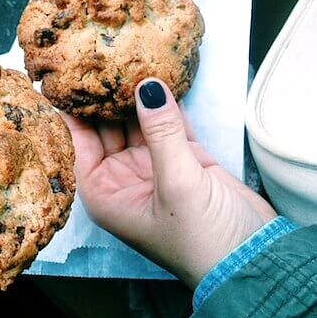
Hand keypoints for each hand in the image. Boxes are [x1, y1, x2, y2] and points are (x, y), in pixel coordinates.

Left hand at [65, 79, 275, 286]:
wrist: (251, 259)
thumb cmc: (199, 239)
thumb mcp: (175, 183)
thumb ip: (159, 132)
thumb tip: (145, 87)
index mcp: (102, 192)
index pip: (77, 144)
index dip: (71, 112)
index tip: (66, 77)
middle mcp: (121, 178)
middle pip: (105, 129)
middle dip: (103, 97)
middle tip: (100, 58)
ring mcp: (152, 167)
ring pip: (137, 123)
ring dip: (135, 97)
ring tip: (127, 59)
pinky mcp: (183, 160)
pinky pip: (168, 125)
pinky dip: (166, 104)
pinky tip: (159, 77)